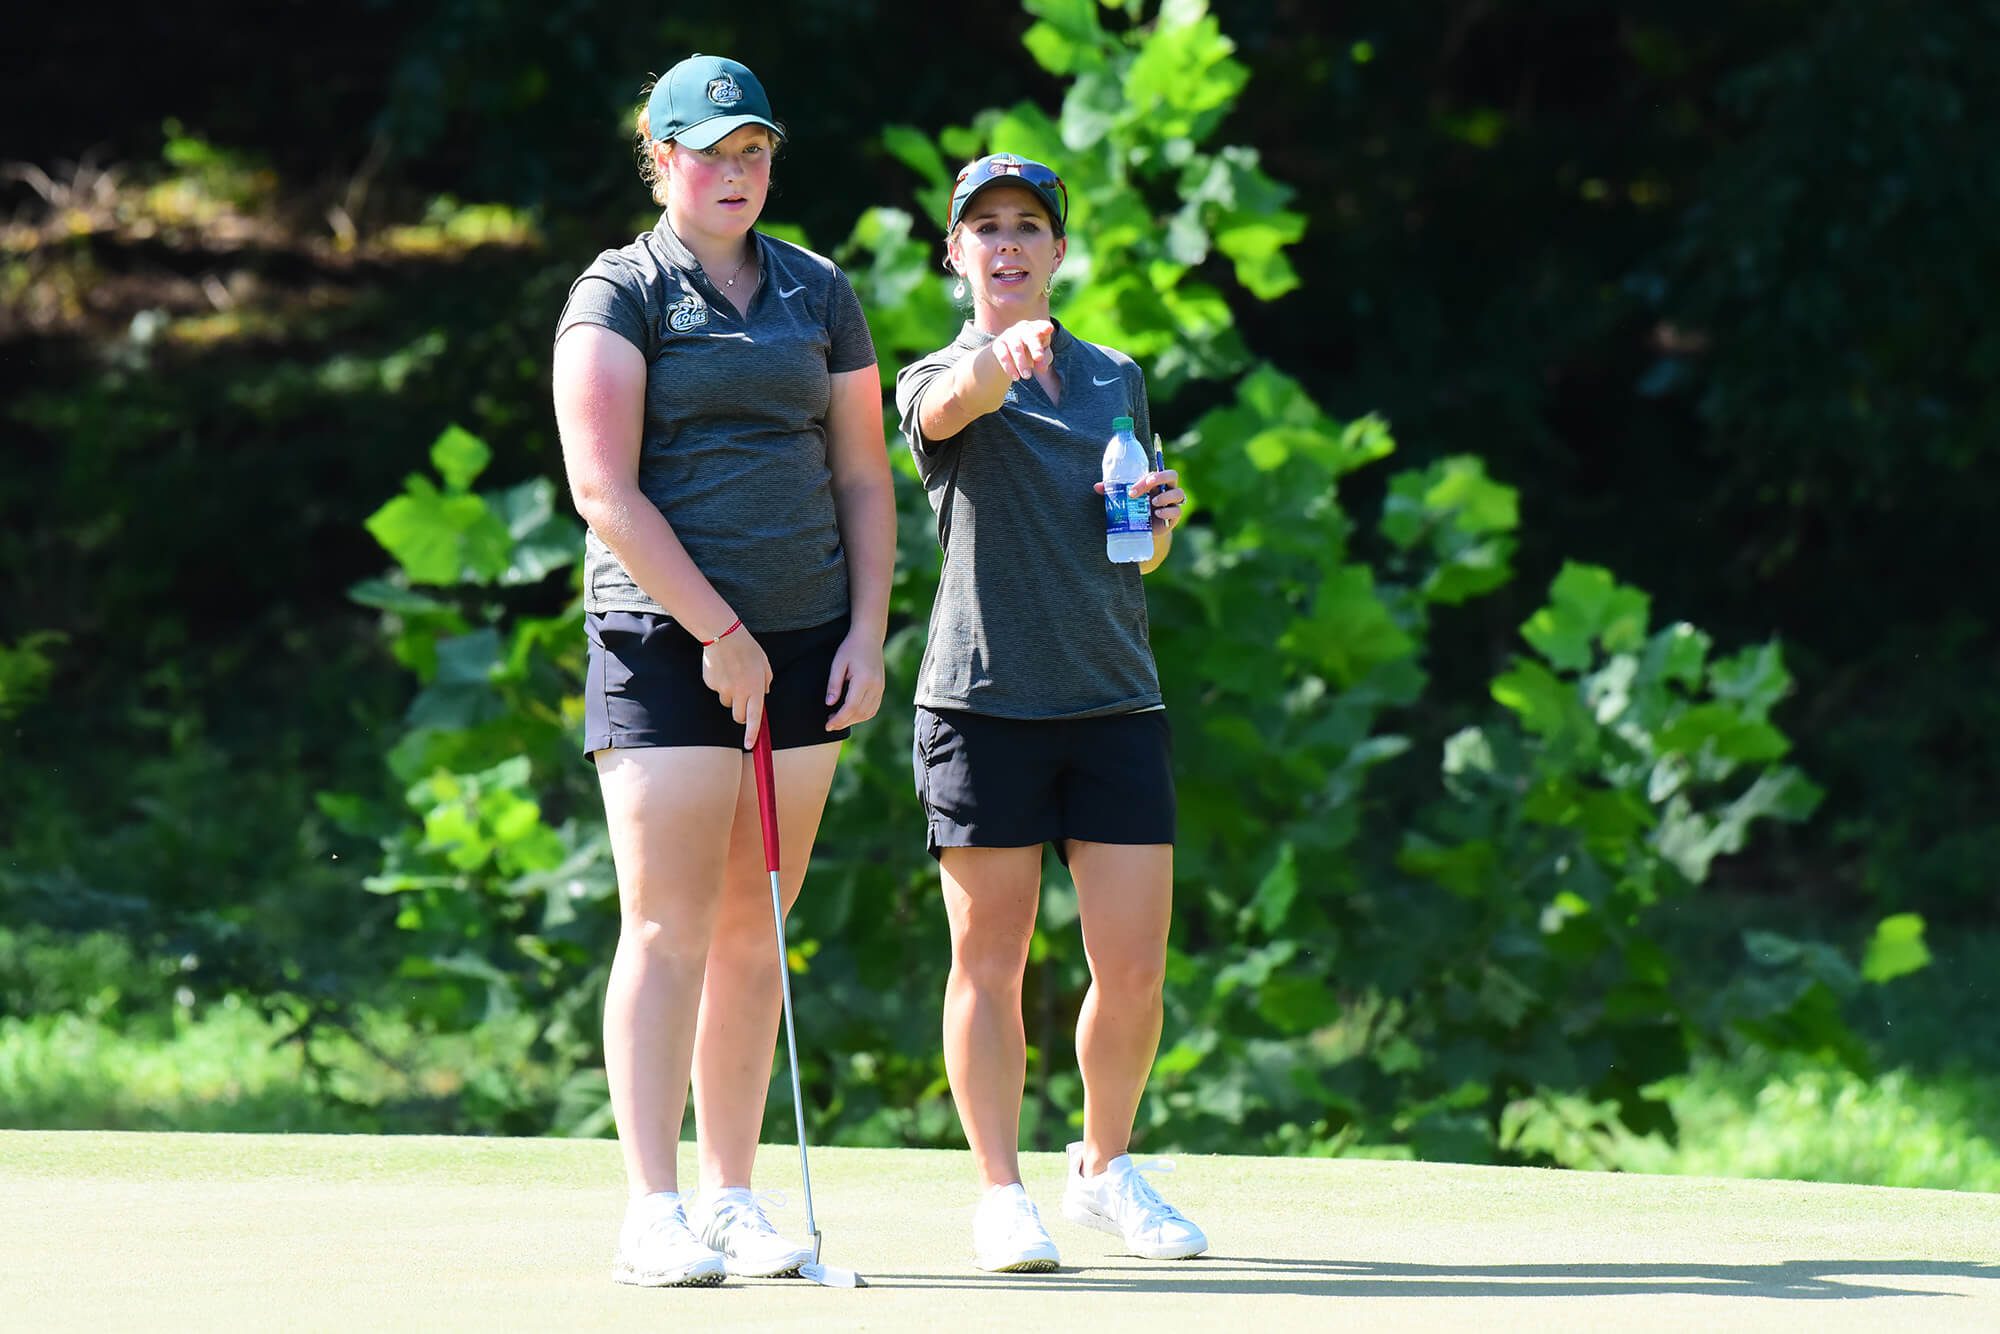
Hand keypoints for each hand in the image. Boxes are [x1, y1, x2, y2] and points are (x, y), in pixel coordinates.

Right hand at [700, 627, 772, 747]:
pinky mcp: (711, 684)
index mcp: (754, 688)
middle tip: (744, 698)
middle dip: (741, 713)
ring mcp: (723, 689)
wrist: (724, 635)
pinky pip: (717, 690)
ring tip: (733, 675)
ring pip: (727, 702)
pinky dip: (721, 684)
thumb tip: (763, 695)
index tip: (749, 745)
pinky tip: (723, 669)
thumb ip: (766, 682)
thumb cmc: (748, 649)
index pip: (754, 718)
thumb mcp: (764, 664)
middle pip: (738, 716)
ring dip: (731, 696)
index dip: (752, 733)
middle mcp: (738, 692)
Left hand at [823, 628, 885, 730]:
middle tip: (830, 725)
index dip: (839, 719)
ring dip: (853, 720)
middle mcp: (875, 686)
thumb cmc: (851, 648)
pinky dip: (862, 715)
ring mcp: (880, 688)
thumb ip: (834, 684)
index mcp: (864, 680)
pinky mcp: (881, 688)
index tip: (828, 725)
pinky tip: (851, 714)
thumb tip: (829, 704)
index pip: (851, 707)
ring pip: (868, 713)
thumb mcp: (838, 663)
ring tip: (839, 720)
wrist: (869, 637)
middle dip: (844, 722)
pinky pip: (873, 708)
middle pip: (860, 713)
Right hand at [989, 320, 1053, 380]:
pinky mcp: (998, 344)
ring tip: (1027, 376)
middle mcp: (1022, 328)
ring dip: (1022, 363)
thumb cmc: (1030, 352)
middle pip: (1029, 335)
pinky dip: (1009, 367)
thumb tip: (1042, 368)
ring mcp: (1009, 335)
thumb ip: (1044, 360)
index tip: (1049, 329)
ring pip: (1016, 347)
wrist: (1007, 356)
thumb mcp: (1040, 356)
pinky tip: (1015, 377)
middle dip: (1035, 346)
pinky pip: (1003, 355)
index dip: (1044, 327)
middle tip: (1039, 358)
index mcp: (1036, 328)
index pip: (1041, 326)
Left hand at [1093, 468, 1184, 533]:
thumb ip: (1113, 491)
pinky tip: (1157, 514)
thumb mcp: (1124, 499)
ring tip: (1152, 503)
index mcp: (1156, 481)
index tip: (1132, 489)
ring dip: (1165, 496)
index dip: (1147, 477)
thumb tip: (1096, 486)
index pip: (1157, 472)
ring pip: (1178, 493)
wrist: (1142, 530)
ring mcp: (1173, 502)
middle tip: (1147, 485)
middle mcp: (1167, 488)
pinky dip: (1168, 512)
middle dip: (1160, 478)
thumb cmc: (1134, 508)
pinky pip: (1177, 511)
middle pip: (1172, 475)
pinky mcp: (1174, 517)